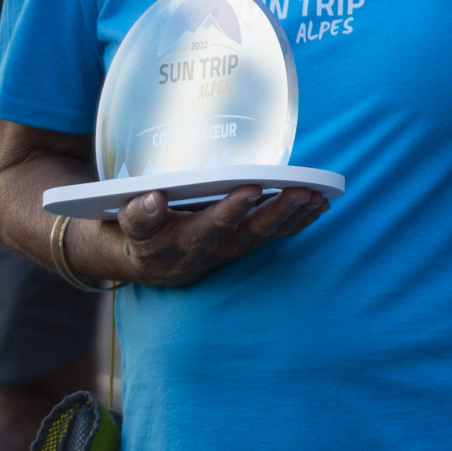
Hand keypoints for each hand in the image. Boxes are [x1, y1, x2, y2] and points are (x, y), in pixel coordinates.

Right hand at [105, 185, 328, 287]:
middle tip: (302, 191)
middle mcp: (217, 247)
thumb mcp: (130, 228)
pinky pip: (278, 233)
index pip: (213, 224)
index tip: (251, 188)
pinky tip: (321, 204)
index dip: (232, 209)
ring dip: (296, 215)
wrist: (156, 263)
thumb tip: (152, 198)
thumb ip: (138, 215)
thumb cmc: (144, 238)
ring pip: (270, 232)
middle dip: (278, 210)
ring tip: (319, 195)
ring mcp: (237, 246)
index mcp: (188, 240)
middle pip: (251, 230)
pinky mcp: (249, 241)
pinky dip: (300, 221)